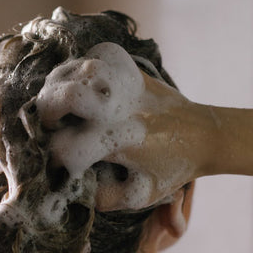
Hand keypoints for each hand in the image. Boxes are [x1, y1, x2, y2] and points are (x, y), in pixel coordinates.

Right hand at [36, 42, 205, 210]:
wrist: (204, 135)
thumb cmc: (171, 168)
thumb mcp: (139, 194)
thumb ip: (103, 197)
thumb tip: (73, 185)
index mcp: (116, 143)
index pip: (62, 147)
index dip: (52, 157)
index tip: (60, 161)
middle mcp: (118, 110)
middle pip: (63, 98)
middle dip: (47, 112)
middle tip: (52, 123)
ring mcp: (126, 85)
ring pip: (76, 70)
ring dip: (61, 85)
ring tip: (64, 101)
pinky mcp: (133, 71)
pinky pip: (99, 54)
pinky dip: (86, 65)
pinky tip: (87, 83)